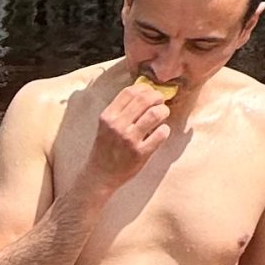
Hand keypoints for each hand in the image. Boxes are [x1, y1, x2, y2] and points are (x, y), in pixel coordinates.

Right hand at [81, 75, 174, 195]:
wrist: (100, 175)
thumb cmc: (106, 148)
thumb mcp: (107, 125)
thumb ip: (121, 110)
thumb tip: (145, 93)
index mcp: (108, 116)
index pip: (130, 91)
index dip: (144, 88)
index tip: (150, 92)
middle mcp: (117, 126)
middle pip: (144, 99)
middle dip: (157, 97)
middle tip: (161, 102)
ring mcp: (129, 140)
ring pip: (155, 114)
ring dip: (164, 111)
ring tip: (163, 115)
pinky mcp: (140, 153)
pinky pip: (161, 134)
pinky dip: (165, 130)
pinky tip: (161, 132)